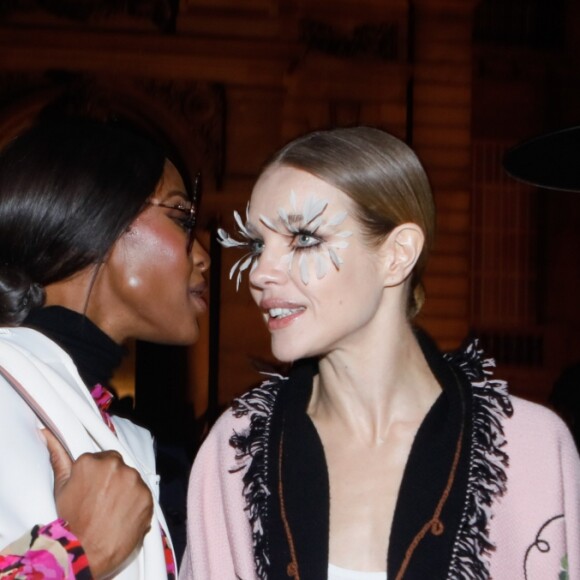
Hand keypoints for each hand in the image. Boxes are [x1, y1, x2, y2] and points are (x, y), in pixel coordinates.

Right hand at [44, 430, 153, 577]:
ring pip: (133, 480)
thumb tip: (46, 434)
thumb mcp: (61, 488)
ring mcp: (134, 481)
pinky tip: (124, 516)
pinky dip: (138, 505)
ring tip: (113, 511)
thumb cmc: (69, 523)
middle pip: (120, 468)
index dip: (101, 475)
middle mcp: (116, 466)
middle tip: (103, 501)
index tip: (96, 488)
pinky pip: (145, 496)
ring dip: (127, 491)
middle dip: (114, 481)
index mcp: (94, 461)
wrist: (83, 553)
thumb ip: (59, 457)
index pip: (104, 459)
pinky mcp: (147, 498)